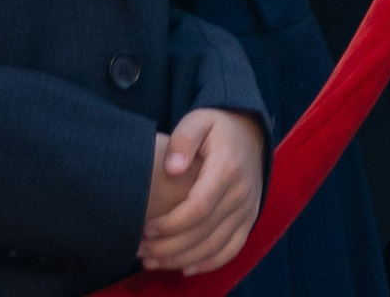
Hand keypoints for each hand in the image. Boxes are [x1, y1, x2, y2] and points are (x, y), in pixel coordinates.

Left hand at [139, 107, 265, 275]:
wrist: (250, 134)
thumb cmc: (216, 129)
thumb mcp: (199, 121)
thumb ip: (184, 139)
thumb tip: (172, 168)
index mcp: (228, 168)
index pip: (199, 207)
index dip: (171, 225)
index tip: (146, 229)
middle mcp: (241, 192)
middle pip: (204, 232)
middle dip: (168, 247)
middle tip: (140, 250)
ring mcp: (248, 208)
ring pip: (214, 246)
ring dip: (181, 259)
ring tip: (152, 261)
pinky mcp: (249, 219)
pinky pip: (231, 249)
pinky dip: (208, 264)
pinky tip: (185, 268)